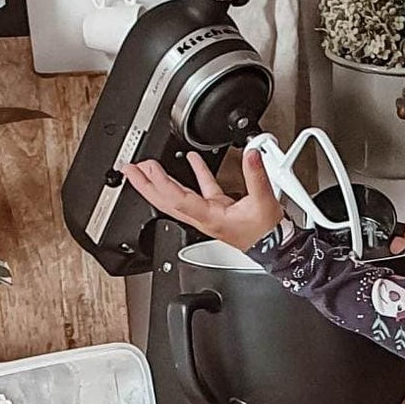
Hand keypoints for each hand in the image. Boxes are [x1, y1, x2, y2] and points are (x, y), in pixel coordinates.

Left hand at [121, 150, 283, 252]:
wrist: (275, 248)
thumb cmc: (267, 235)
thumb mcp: (264, 203)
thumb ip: (256, 176)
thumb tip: (251, 154)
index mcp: (210, 217)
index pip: (177, 199)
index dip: (160, 184)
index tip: (148, 169)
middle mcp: (204, 217)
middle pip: (166, 202)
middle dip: (145, 186)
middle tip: (129, 170)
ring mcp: (208, 214)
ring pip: (176, 198)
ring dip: (159, 182)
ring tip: (147, 167)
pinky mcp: (217, 210)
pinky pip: (199, 191)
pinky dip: (194, 175)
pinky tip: (192, 160)